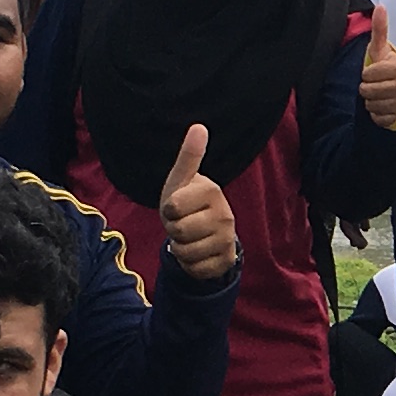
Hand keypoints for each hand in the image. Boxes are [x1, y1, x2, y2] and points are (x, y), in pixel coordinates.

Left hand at [157, 124, 237, 284]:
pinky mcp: (226, 260)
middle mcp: (225, 215)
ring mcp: (228, 239)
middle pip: (178, 231)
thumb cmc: (188, 202)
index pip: (172, 207)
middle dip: (174, 230)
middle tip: (183, 223)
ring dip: (181, 248)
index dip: (168, 209)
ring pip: (186, 252)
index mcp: (212, 191)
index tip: (177, 206)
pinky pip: (195, 268)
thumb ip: (189, 156)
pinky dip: (190, 264)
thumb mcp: (182, 179)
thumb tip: (199, 126)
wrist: (206, 232)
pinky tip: (197, 253)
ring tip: (190, 238)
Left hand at [359, 24, 395, 130]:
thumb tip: (380, 7)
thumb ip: (380, 29)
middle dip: (367, 88)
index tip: (376, 72)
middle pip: (365, 90)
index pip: (366, 75)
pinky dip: (376, 114)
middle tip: (377, 84)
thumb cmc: (390, 70)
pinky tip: (383, 106)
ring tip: (380, 94)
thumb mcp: (383, 50)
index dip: (367, 73)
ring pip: (369, 104)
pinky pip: (376, 117)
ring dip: (371, 101)